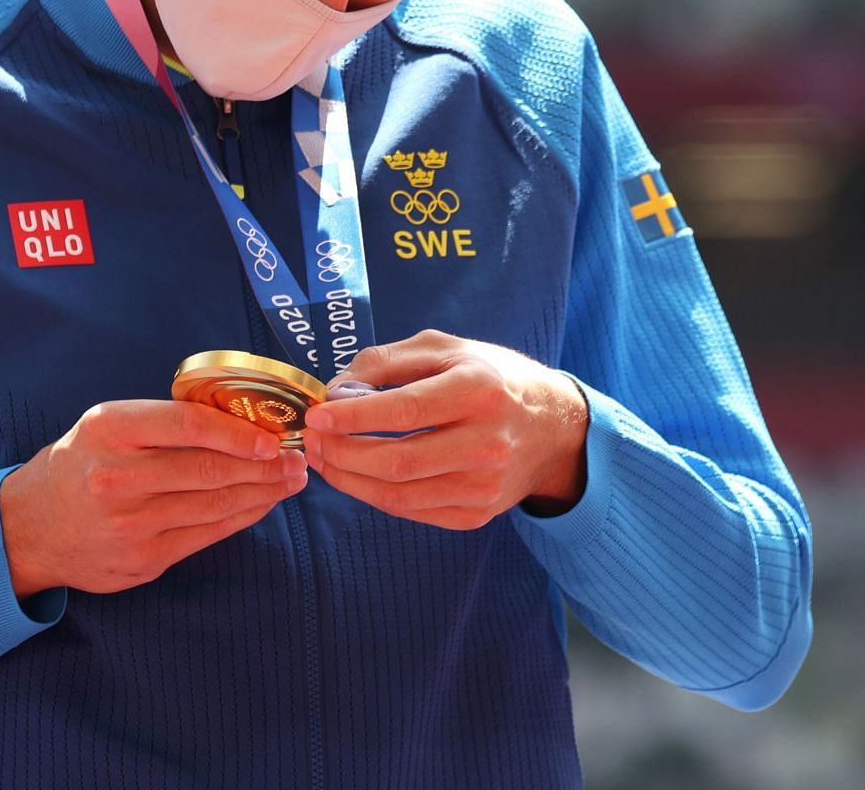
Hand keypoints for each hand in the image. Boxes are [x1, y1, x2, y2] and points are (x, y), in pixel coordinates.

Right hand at [0, 400, 306, 597]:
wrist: (30, 528)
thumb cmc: (80, 464)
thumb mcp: (107, 425)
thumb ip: (161, 422)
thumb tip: (241, 421)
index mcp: (109, 430)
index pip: (188, 426)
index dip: (238, 433)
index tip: (273, 437)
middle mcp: (117, 477)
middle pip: (209, 470)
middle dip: (264, 465)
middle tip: (296, 459)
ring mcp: (130, 524)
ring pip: (214, 505)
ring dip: (262, 492)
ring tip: (290, 480)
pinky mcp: (142, 560)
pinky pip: (206, 536)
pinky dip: (241, 517)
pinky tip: (261, 505)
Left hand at [302, 330, 587, 529]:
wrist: (553, 428)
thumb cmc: (491, 378)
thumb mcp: (446, 349)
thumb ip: (386, 361)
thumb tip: (336, 390)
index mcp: (479, 390)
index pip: (406, 411)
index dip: (354, 417)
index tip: (317, 414)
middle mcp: (487, 442)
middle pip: (398, 461)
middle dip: (342, 453)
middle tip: (311, 439)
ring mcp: (484, 486)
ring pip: (399, 495)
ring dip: (349, 479)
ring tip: (323, 458)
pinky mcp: (477, 514)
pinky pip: (412, 512)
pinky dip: (374, 495)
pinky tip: (354, 476)